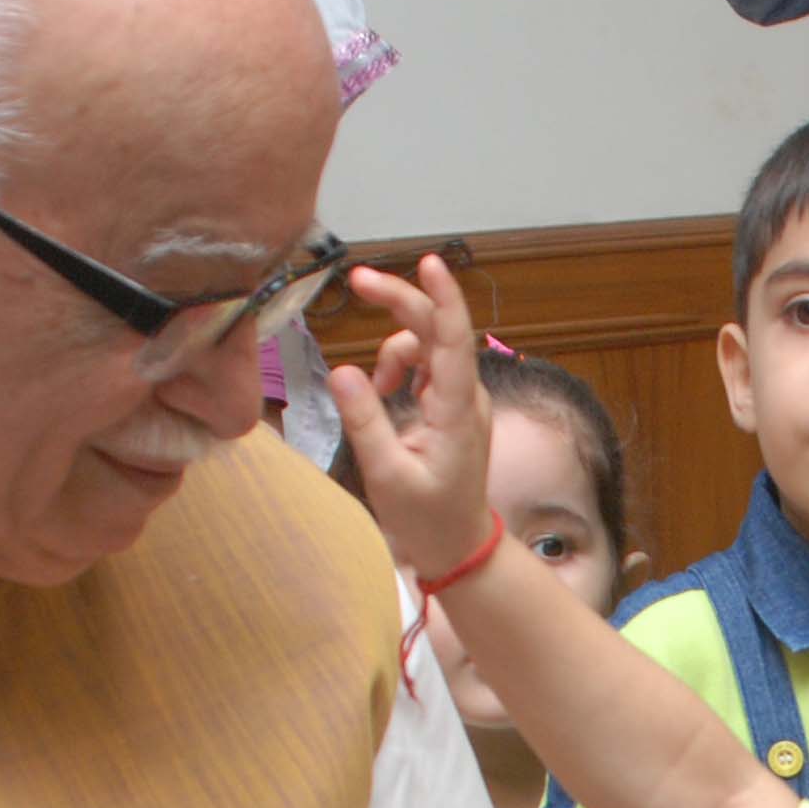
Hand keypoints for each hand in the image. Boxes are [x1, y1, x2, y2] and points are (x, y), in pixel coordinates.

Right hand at [331, 256, 493, 581]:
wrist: (460, 546)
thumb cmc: (427, 518)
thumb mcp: (387, 475)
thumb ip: (365, 422)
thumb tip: (342, 371)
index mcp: (456, 410)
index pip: (454, 340)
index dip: (442, 296)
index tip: (429, 261)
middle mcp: (466, 395)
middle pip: (435, 328)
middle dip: (399, 299)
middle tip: (357, 280)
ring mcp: (462, 397)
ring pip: (426, 344)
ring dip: (393, 349)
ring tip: (377, 391)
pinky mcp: (453, 403)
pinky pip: (426, 364)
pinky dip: (400, 366)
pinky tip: (387, 393)